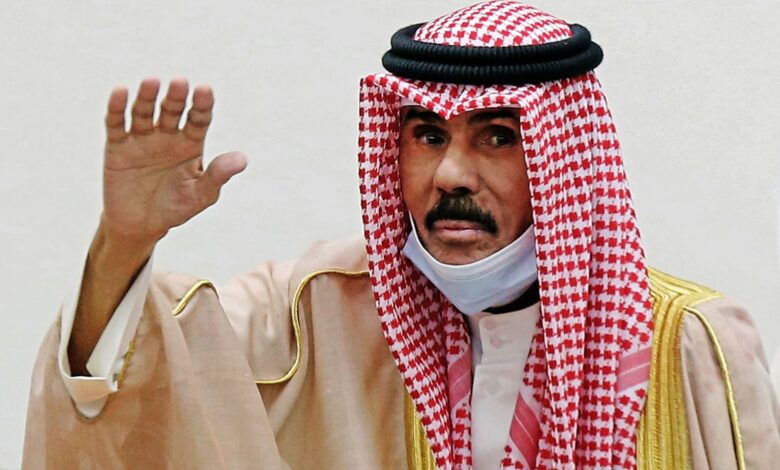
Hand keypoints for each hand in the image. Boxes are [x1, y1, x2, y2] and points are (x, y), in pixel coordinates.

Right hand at [101, 77, 245, 243]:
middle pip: (172, 111)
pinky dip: (117, 108)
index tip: (205, 90)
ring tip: (152, 82)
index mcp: (191, 143)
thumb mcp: (201, 195)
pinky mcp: (118, 146)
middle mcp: (167, 135)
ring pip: (144, 112)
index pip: (199, 119)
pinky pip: (116, 123)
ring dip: (147, 97)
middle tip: (180, 83)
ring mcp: (142, 138)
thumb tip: (242, 159)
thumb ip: (218, 175)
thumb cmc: (177, 208)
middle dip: (176, 98)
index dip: (202, 105)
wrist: (142, 225)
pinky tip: (121, 92)